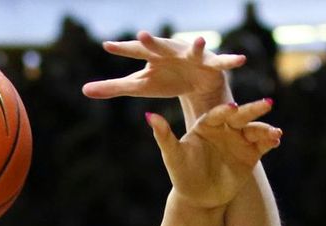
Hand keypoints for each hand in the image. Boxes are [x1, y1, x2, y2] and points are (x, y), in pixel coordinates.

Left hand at [82, 32, 243, 112]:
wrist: (196, 82)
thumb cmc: (165, 79)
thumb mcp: (138, 86)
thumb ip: (112, 87)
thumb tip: (83, 90)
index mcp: (152, 57)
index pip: (134, 52)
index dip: (122, 49)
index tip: (106, 46)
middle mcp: (172, 52)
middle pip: (160, 47)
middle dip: (152, 42)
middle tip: (141, 35)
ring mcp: (193, 56)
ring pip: (194, 49)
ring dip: (197, 45)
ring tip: (199, 38)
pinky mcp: (212, 65)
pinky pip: (223, 62)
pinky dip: (231, 60)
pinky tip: (242, 60)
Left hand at [147, 99, 280, 208]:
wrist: (198, 199)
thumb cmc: (182, 175)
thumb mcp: (172, 156)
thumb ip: (163, 135)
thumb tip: (149, 114)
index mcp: (206, 124)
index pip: (217, 114)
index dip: (225, 111)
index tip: (233, 108)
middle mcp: (225, 129)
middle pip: (240, 116)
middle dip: (253, 111)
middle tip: (266, 105)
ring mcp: (239, 140)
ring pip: (254, 130)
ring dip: (265, 129)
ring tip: (274, 133)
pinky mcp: (251, 154)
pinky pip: (263, 144)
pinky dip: (270, 141)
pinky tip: (277, 140)